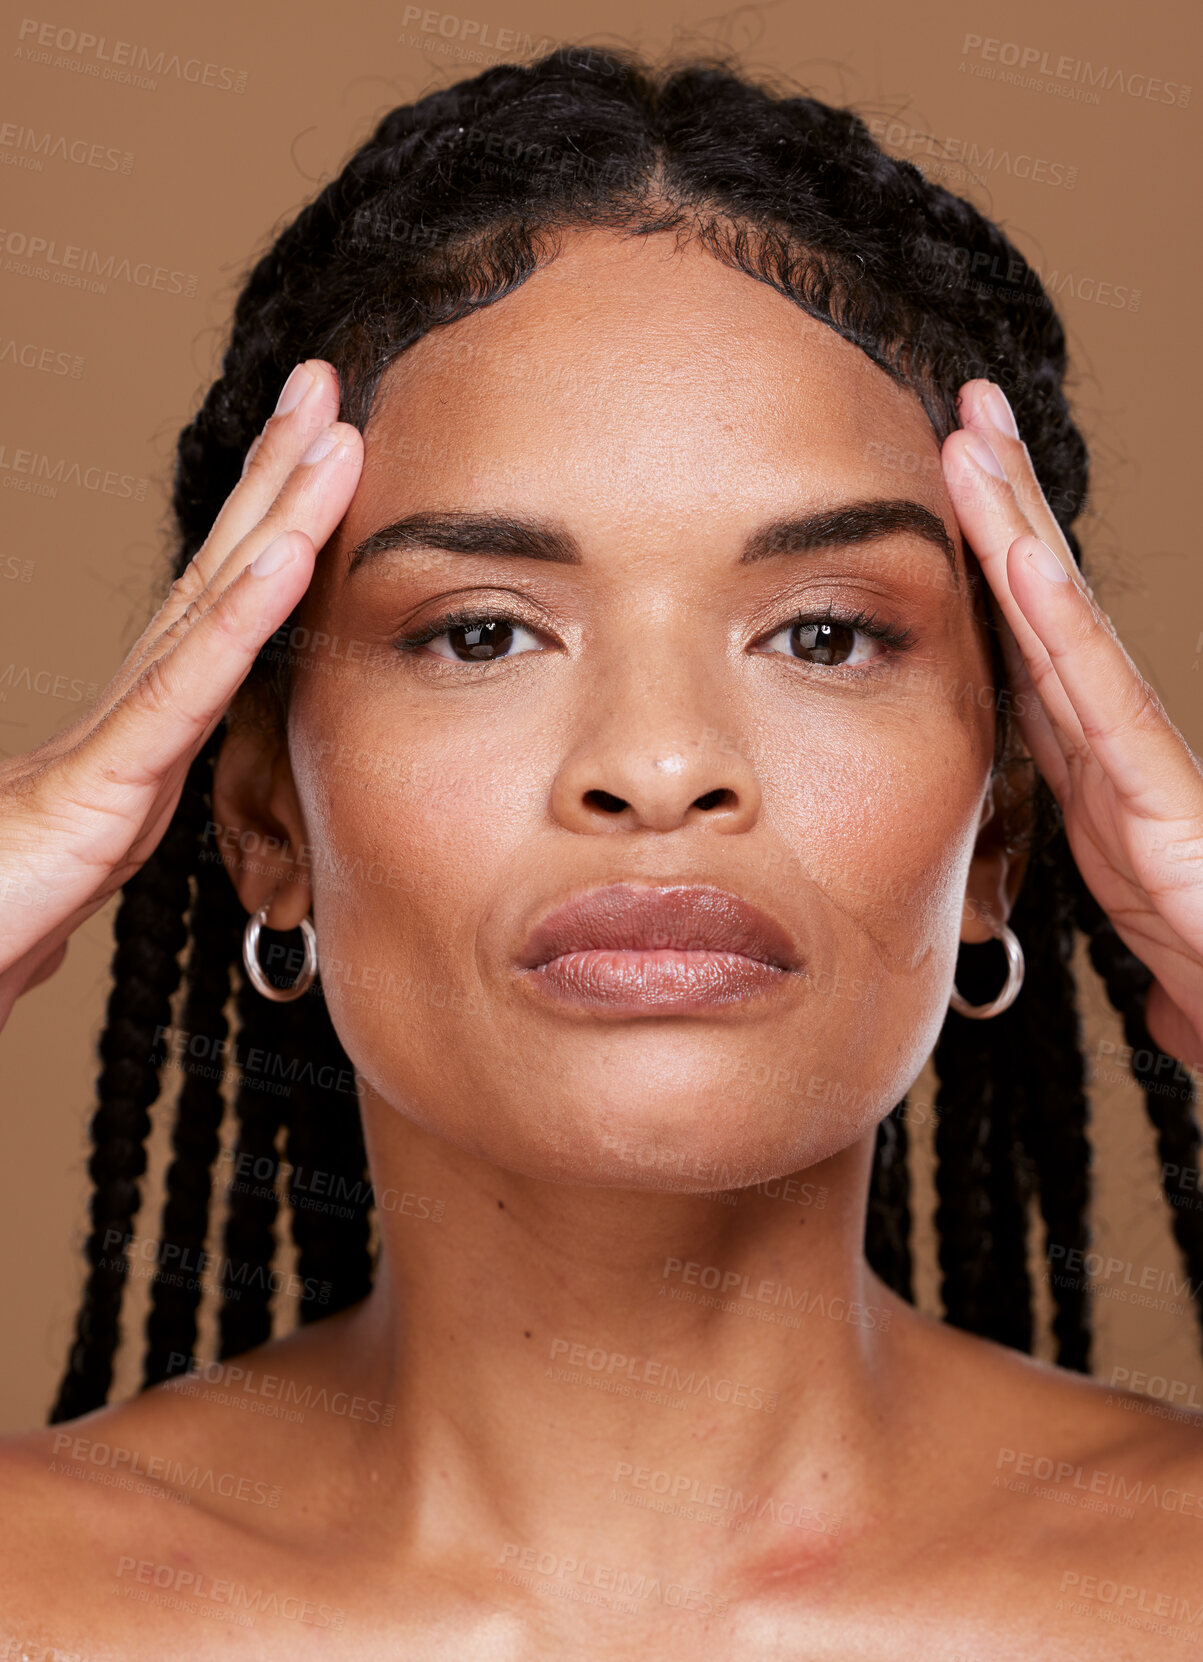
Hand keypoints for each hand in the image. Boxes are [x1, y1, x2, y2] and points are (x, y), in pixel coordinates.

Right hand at [0, 359, 362, 1025]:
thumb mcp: (73, 877)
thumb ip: (104, 839)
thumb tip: (117, 835)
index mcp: (137, 740)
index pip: (212, 616)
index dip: (264, 530)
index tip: (313, 453)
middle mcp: (131, 722)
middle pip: (217, 581)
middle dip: (274, 479)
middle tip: (324, 387)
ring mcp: (114, 747)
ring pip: (212, 613)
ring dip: (277, 515)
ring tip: (330, 429)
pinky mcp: (99, 790)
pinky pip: (183, 697)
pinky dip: (239, 623)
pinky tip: (287, 556)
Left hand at [941, 379, 1202, 1066]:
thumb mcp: (1128, 925)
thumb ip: (1086, 895)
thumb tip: (1059, 943)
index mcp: (1087, 767)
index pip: (1026, 646)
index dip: (988, 568)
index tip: (947, 493)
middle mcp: (1111, 744)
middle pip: (1043, 607)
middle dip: (1004, 506)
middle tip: (964, 414)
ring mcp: (1137, 758)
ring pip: (1063, 624)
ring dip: (1014, 528)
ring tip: (974, 442)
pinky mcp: (1156, 792)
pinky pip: (1094, 693)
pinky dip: (1054, 620)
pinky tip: (1014, 555)